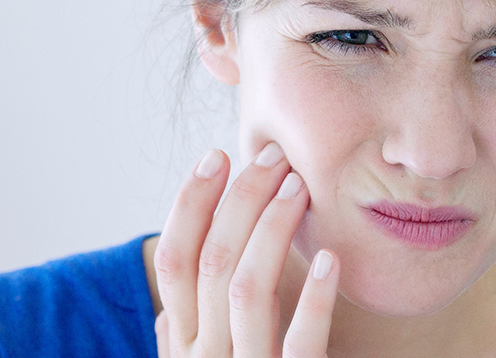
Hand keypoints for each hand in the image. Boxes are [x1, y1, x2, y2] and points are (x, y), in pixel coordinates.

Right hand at [153, 144, 340, 357]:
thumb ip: (189, 341)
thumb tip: (166, 313)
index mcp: (185, 344)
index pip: (173, 262)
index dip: (190, 204)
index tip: (217, 157)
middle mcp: (207, 357)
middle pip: (212, 262)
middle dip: (240, 199)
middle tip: (273, 157)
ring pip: (248, 289)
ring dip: (272, 228)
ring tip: (298, 187)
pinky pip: (301, 343)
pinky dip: (314, 299)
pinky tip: (328, 258)